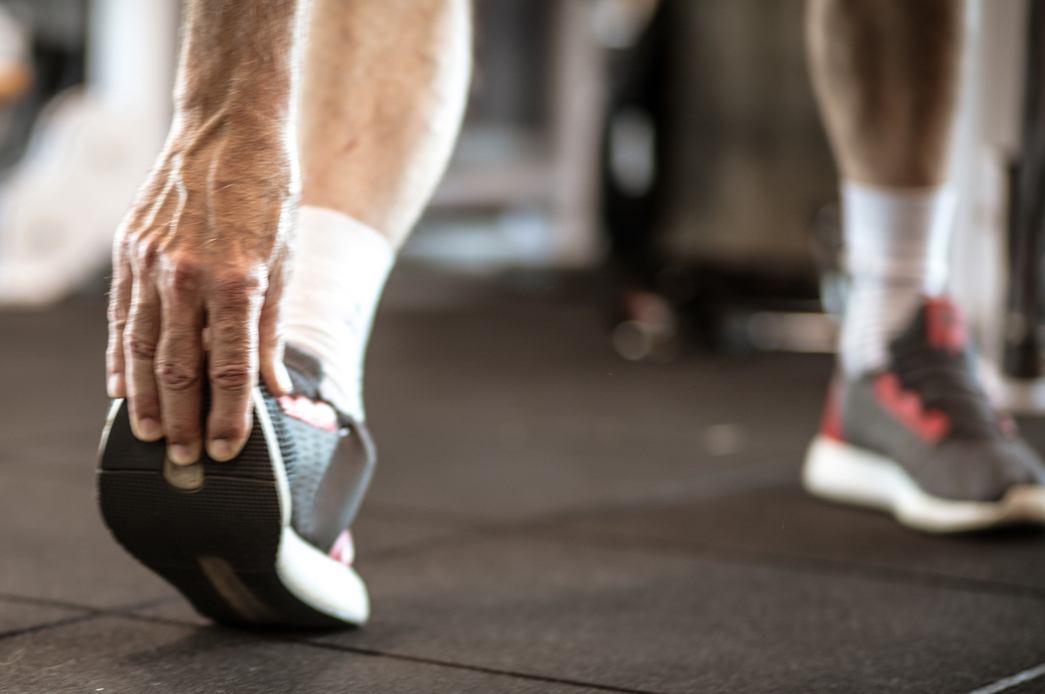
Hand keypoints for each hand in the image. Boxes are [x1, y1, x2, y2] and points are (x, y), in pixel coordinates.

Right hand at [106, 119, 295, 464]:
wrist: (229, 128)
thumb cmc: (269, 195)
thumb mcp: (285, 262)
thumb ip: (272, 330)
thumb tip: (275, 388)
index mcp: (239, 280)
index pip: (230, 369)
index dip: (229, 416)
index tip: (227, 450)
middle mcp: (190, 274)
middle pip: (181, 369)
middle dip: (183, 421)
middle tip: (184, 459)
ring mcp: (152, 261)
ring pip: (143, 349)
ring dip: (145, 400)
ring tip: (149, 437)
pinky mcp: (129, 250)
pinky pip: (122, 318)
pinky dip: (121, 358)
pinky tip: (122, 388)